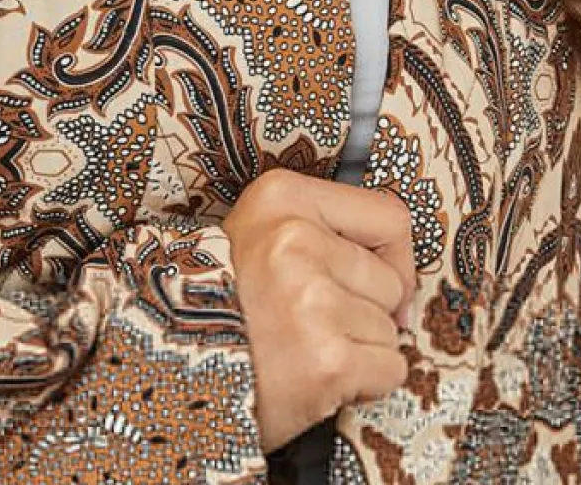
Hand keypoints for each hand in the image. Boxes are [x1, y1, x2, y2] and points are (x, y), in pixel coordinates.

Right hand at [220, 167, 417, 452]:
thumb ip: (330, 237)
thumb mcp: (264, 235)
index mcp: (282, 197)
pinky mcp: (327, 356)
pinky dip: (364, 383)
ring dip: (358, 349)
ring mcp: (312, 298)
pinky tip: (319, 375)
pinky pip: (390, 369)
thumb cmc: (226, 304)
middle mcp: (296, 239)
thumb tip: (407, 294)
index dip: (393, 257)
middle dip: (365, 311)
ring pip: (389, 330)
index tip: (375, 281)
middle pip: (391, 282)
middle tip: (312, 322)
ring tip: (305, 348)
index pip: (389, 215)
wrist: (173, 364)